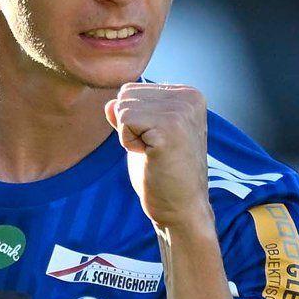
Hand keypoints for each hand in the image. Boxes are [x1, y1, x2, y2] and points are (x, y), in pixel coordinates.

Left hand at [105, 83, 213, 235]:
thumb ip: (130, 115)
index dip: (134, 120)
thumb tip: (109, 103)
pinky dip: (128, 143)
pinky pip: (124, 121)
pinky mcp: (169, 128)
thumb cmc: (163, 174)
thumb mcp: (145, 136)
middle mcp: (188, 97)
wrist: (181, 209)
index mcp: (188, 95)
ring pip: (122, 107)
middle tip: (154, 150)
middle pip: (125, 94)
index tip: (157, 142)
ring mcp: (181, 111)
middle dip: (129, 125)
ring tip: (153, 153)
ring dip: (128, 135)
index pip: (133, 89)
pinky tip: (151, 157)